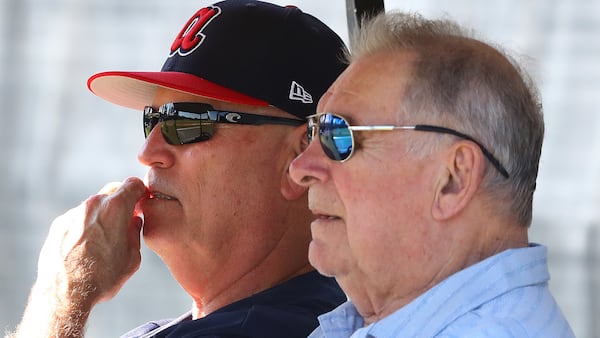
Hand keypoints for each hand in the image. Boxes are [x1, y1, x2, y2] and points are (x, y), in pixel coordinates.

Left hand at [39, 176, 147, 302]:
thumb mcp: (133, 258)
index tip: (143, 204)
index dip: (141, 192)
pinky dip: (86, 226)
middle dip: (123, 202)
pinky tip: (87, 247)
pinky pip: (78, 219)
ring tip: (105, 240)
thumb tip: (134, 222)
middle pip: (113, 191)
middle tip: (127, 221)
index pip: (134, 183)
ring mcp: (73, 214)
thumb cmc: (103, 277)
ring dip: (103, 215)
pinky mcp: (58, 225)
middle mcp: (93, 205)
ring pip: (94, 206)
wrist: (66, 293)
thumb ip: (135, 233)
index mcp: (116, 208)